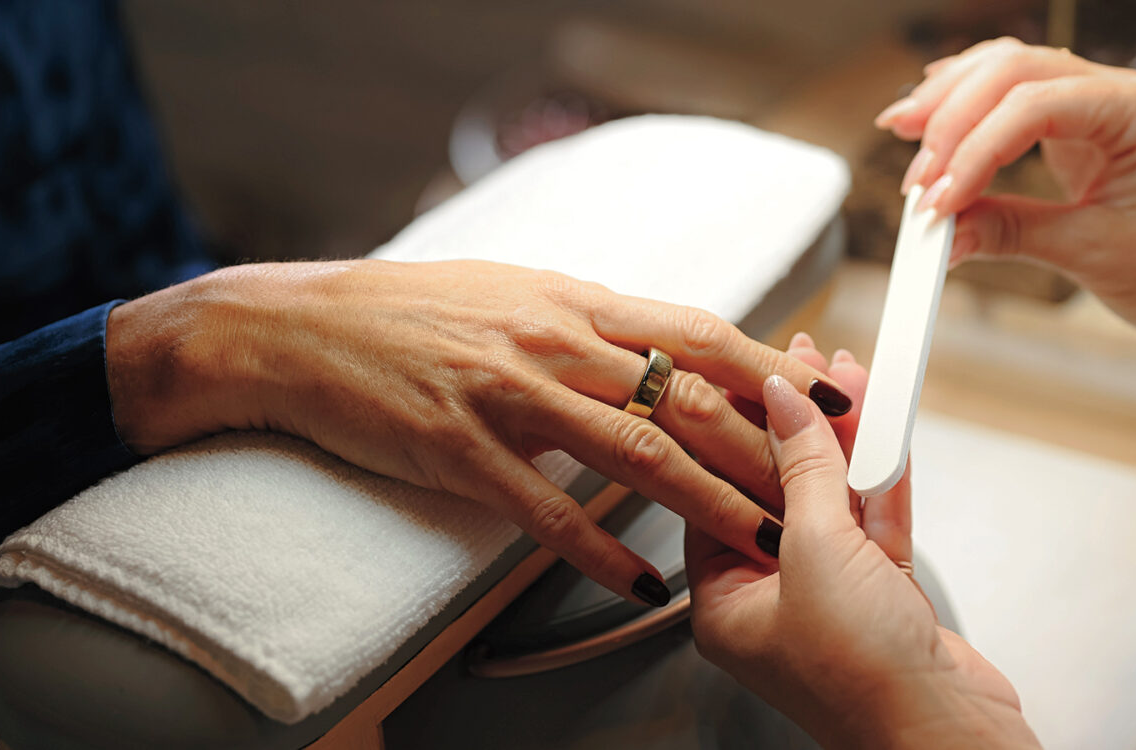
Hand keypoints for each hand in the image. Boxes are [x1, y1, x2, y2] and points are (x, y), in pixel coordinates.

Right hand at [105, 259, 853, 606]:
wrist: (304, 329)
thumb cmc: (414, 310)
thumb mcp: (515, 291)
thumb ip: (591, 321)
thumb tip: (664, 345)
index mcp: (572, 301)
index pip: (697, 333)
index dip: (774, 369)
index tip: (831, 398)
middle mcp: (553, 343)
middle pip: (685, 396)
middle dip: (767, 448)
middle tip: (823, 490)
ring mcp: (508, 397)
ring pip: (634, 452)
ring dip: (709, 501)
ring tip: (763, 541)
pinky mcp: (462, 451)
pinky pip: (546, 510)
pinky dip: (601, 548)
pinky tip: (642, 577)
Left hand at [689, 336, 1037, 749]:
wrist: (946, 734)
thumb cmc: (861, 680)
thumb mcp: (816, 552)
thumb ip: (803, 469)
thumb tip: (783, 401)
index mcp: (726, 602)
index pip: (717, 493)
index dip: (737, 430)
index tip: (751, 375)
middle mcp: (772, 600)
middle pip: (777, 492)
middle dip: (799, 425)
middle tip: (806, 364)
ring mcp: (831, 598)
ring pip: (832, 502)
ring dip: (846, 441)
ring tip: (851, 377)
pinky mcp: (884, 599)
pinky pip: (875, 523)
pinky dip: (882, 476)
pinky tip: (885, 427)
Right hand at [875, 38, 1135, 375]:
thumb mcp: (1089, 254)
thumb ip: (1009, 231)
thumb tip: (943, 232)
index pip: (1032, 107)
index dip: (972, 151)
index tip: (936, 201)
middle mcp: (1121, 93)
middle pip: (1013, 71)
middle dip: (951, 117)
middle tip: (913, 172)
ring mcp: (1101, 104)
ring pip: (1010, 71)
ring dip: (953, 100)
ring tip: (904, 129)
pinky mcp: (1082, 127)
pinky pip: (1018, 96)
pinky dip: (973, 106)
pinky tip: (936, 112)